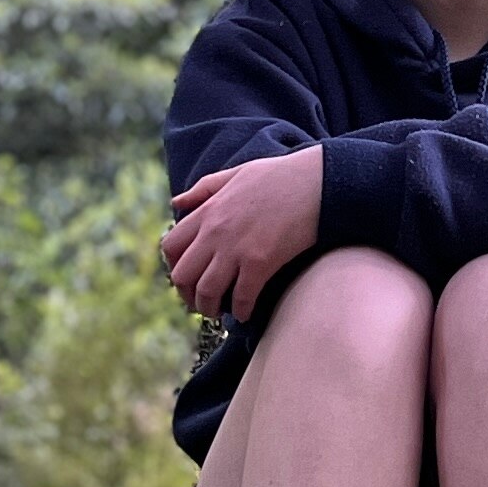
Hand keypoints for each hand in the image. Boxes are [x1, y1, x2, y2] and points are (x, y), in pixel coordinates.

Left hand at [160, 148, 322, 318]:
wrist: (317, 181)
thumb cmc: (280, 176)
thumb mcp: (235, 174)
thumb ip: (203, 189)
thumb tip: (176, 201)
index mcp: (207, 211)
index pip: (170, 247)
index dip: (174, 267)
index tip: (188, 276)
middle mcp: (215, 232)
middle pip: (182, 276)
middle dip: (188, 295)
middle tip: (201, 302)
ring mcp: (236, 249)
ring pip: (206, 292)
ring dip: (210, 308)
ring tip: (220, 311)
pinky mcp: (260, 263)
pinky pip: (241, 298)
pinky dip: (240, 311)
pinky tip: (245, 312)